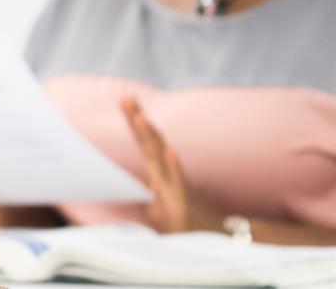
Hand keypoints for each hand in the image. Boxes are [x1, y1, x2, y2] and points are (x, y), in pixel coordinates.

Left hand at [121, 96, 223, 233]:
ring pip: (161, 158)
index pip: (143, 142)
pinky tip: (171, 152)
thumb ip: (153, 194)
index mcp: (158, 173)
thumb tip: (146, 186)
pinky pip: (180, 182)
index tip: (124, 100)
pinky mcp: (184, 200)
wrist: (212, 238)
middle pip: (149, 143)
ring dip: (152, 138)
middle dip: (138, 120)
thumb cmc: (186, 222)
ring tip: (141, 118)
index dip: (134, 122)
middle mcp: (166, 175)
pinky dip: (175, 167)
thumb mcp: (162, 209)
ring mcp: (175, 185)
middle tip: (127, 97)